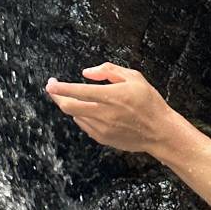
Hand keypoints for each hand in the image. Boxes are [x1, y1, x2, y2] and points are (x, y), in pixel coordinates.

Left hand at [45, 62, 175, 153]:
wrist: (160, 131)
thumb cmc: (149, 102)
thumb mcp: (134, 77)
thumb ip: (108, 71)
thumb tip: (86, 73)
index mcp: (112, 96)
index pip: (79, 91)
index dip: (61, 88)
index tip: (50, 84)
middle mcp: (105, 114)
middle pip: (69, 107)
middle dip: (57, 97)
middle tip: (53, 89)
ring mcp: (102, 128)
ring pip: (75, 116)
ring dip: (71, 105)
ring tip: (77, 97)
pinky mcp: (103, 138)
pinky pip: (84, 125)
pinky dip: (81, 116)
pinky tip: (89, 110)